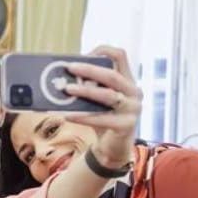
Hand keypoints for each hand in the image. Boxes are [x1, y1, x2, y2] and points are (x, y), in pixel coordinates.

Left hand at [63, 46, 141, 166]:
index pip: (121, 56)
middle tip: (69, 68)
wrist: (114, 147)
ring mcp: (133, 109)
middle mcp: (134, 92)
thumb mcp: (97, 100)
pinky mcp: (126, 125)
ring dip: (86, 91)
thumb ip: (88, 87)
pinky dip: (83, 116)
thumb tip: (64, 77)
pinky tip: (68, 115)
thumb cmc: (103, 118)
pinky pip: (102, 119)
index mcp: (128, 80)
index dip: (103, 51)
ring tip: (67, 89)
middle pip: (112, 75)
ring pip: (108, 95)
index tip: (85, 53)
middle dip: (89, 70)